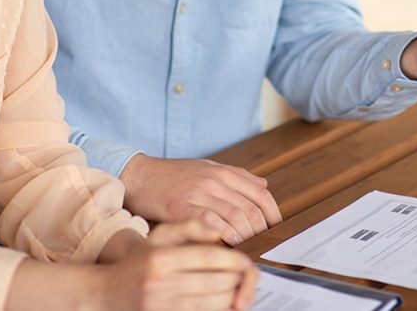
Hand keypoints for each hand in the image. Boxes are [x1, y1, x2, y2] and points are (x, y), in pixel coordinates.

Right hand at [97, 219, 258, 310]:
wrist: (106, 294)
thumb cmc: (137, 264)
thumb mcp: (157, 236)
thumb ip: (188, 226)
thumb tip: (217, 233)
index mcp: (162, 259)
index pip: (210, 258)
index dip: (235, 261)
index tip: (245, 262)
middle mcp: (162, 284)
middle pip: (217, 283)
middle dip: (237, 280)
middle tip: (243, 276)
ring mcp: (164, 306)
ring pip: (215, 303)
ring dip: (232, 297)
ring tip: (236, 290)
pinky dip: (219, 310)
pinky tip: (223, 303)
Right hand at [120, 154, 281, 244]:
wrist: (140, 175)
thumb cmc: (174, 175)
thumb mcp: (208, 167)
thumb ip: (237, 175)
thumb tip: (264, 184)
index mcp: (224, 172)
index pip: (261, 194)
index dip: (273, 214)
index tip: (276, 229)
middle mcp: (215, 181)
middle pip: (251, 209)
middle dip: (262, 230)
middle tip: (263, 245)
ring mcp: (200, 193)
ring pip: (236, 217)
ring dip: (246, 237)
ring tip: (247, 249)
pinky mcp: (183, 207)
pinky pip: (212, 224)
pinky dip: (224, 236)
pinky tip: (228, 246)